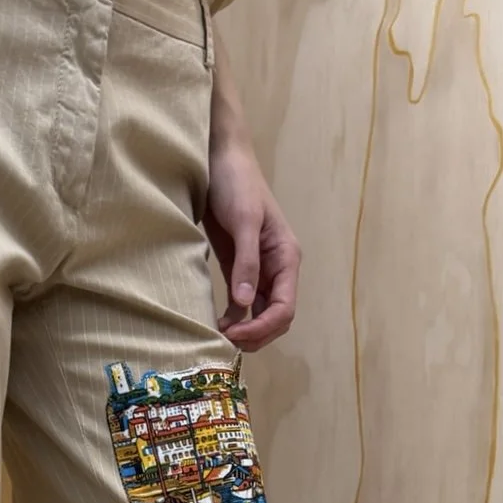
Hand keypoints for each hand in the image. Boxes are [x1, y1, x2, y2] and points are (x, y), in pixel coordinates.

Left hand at [204, 133, 301, 352]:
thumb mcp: (243, 221)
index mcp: (286, 258)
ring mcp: (258, 270)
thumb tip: (245, 304)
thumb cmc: (237, 184)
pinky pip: (242, 303)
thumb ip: (246, 262)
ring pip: (260, 314)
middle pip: (276, 317)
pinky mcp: (239, 268)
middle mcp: (277, 269)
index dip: (263, 327)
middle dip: (256, 335)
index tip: (235, 335)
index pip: (284, 307)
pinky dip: (233, 317)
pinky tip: (216, 324)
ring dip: (244, 330)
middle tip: (225, 342)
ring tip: (218, 337)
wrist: (220, 160)